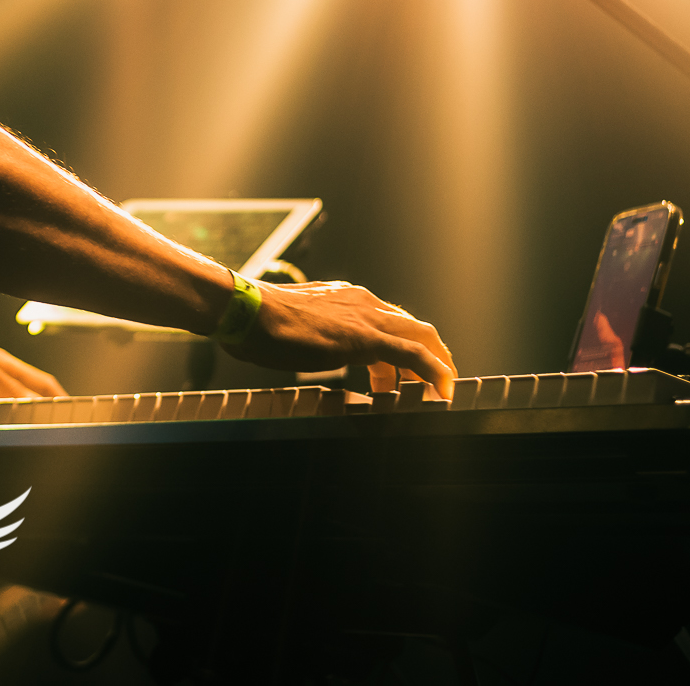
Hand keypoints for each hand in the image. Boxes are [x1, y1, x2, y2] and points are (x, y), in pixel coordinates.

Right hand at [224, 280, 457, 399]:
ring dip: (435, 365)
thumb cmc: (258, 320)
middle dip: (430, 354)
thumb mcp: (294, 323)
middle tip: (432, 382)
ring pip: (422, 336)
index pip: (387, 318)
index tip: (401, 370)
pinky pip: (414, 355)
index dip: (401, 344)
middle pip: (412, 326)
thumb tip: (308, 346)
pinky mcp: (366, 339)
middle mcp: (362, 301)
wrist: (247, 311)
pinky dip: (434, 372)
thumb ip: (311, 330)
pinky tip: (442, 391)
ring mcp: (365, 317)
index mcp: (345, 297)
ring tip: (437, 392)